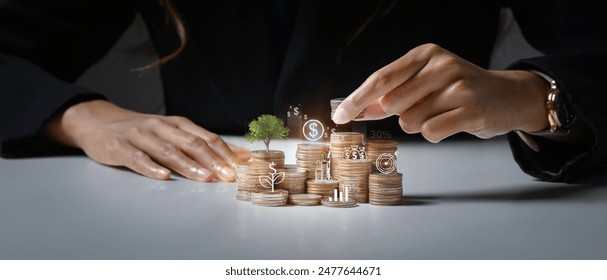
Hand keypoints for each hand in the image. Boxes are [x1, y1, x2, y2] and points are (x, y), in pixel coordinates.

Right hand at [42, 100, 250, 180]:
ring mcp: (140, 137)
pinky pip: (138, 158)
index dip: (226, 152)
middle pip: (192, 144)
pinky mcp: (120, 147)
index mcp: (177, 124)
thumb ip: (202, 143)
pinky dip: (152, 167)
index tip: (242, 166)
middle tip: (229, 176)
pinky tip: (164, 176)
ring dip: (189, 165)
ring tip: (206, 177)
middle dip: (213, 160)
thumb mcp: (173, 132)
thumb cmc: (143, 131)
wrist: (99, 122)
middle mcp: (161, 127)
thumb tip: (238, 155)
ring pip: (168, 151)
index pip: (206, 138)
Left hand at [332, 43, 549, 141]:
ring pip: (410, 121)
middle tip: (425, 107)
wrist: (508, 96)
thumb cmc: (460, 90)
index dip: (356, 99)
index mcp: (425, 54)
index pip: (381, 78)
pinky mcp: (471, 109)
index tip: (339, 116)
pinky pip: (431, 132)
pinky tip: (453, 122)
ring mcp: (459, 86)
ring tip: (443, 113)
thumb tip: (355, 109)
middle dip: (400, 114)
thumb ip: (391, 94)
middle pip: (392, 104)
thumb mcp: (425, 82)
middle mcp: (441, 65)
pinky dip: (435, 133)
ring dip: (420, 124)